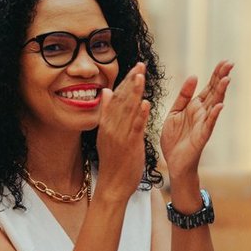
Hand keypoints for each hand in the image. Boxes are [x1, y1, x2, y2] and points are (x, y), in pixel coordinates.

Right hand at [94, 63, 150, 203]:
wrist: (112, 186)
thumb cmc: (114, 162)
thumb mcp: (107, 134)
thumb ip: (108, 113)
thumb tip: (105, 92)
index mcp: (107, 123)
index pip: (117, 98)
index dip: (126, 82)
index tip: (135, 68)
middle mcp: (111, 127)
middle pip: (121, 100)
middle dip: (131, 82)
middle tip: (140, 65)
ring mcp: (119, 136)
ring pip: (127, 111)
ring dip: (134, 93)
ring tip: (141, 76)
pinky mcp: (128, 146)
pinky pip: (134, 129)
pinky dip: (139, 116)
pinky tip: (145, 103)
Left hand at [160, 61, 230, 180]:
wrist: (174, 162)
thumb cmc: (175, 139)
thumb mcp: (175, 112)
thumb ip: (184, 96)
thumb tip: (194, 77)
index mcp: (195, 106)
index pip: (208, 87)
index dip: (216, 74)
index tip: (225, 62)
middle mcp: (202, 113)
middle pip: (214, 92)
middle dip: (221, 78)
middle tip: (230, 64)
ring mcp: (203, 124)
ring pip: (214, 105)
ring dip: (220, 93)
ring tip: (226, 79)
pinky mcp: (201, 136)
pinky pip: (209, 124)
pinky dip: (214, 115)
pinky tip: (219, 106)